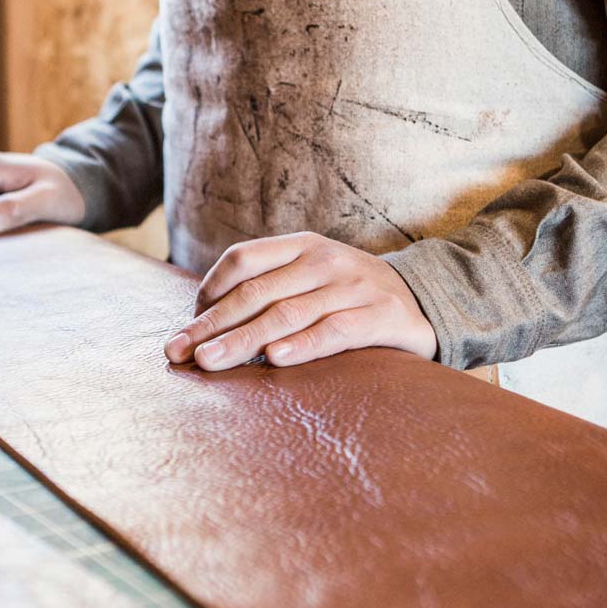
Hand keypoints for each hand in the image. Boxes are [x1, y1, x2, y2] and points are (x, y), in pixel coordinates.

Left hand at [165, 232, 437, 370]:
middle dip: (212, 325)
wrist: (427, 301)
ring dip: (243, 341)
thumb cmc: (351, 297)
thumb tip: (206, 325)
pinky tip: (275, 360)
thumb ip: (270, 290)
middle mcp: (325, 260)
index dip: (209, 291)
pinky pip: (335, 331)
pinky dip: (303, 346)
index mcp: (303, 246)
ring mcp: (354, 286)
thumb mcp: (312, 279)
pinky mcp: (381, 315)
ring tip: (211, 362)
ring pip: (288, 314)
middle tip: (179, 353)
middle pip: (257, 293)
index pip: (243, 260)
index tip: (187, 326)